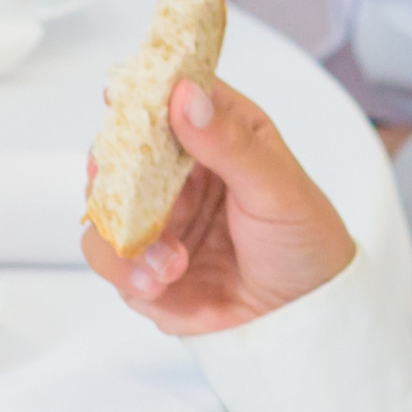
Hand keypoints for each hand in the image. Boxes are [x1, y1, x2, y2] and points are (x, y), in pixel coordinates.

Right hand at [83, 77, 355, 335]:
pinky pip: (111, 259)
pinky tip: (160, 282)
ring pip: (106, 208)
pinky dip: (127, 269)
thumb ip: (228, 143)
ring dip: (126, 233)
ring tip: (170, 262)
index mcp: (216, 136)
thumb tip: (185, 96)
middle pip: (121, 152)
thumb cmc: (304, 240)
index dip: (140, 95)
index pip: (168, 99)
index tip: (118, 99)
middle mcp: (179, 174)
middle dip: (113, 171)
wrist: (305, 316)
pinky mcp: (145, 265)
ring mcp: (159, 221)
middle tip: (122, 188)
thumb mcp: (276, 187)